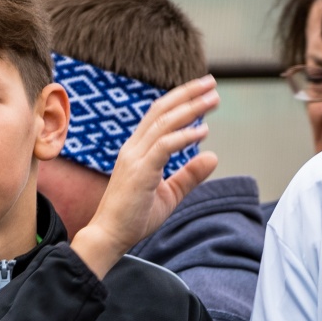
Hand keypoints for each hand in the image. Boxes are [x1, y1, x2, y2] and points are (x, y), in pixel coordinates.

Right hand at [69, 76, 220, 278]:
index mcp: (136, 151)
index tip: (202, 92)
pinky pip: (165, 146)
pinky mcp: (140, 171)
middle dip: (188, 94)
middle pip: (161, 110)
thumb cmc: (133, 218)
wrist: (108, 237)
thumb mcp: (169, 194)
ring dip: (191, 108)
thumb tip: (213, 155)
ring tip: (213, 99)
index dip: (180, 100)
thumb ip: (189, 175)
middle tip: (212, 83)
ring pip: (164, 123)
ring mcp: (134, 158)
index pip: (158, 116)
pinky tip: (204, 131)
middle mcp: (133, 148)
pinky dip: (185, 136)